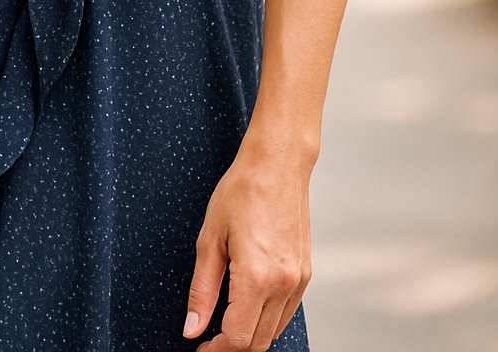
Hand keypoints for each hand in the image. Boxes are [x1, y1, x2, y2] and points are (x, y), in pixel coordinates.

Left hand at [181, 142, 311, 347]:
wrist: (278, 164)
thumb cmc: (242, 190)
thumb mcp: (210, 238)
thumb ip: (201, 289)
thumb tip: (192, 326)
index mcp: (257, 277)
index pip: (237, 338)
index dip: (215, 350)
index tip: (200, 346)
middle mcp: (283, 283)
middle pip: (257, 343)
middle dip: (231, 348)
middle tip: (208, 339)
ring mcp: (298, 280)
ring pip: (274, 332)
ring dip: (249, 336)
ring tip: (225, 323)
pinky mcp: (305, 273)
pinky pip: (286, 313)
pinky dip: (267, 320)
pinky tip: (248, 306)